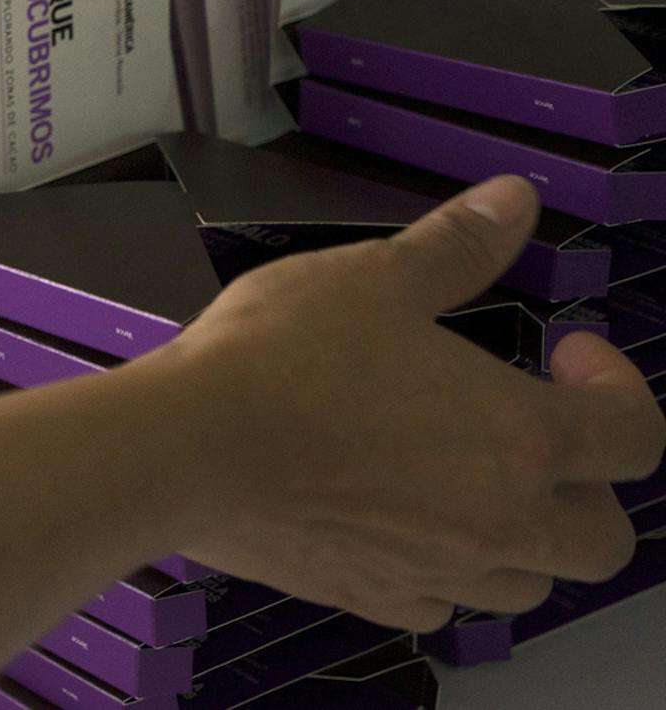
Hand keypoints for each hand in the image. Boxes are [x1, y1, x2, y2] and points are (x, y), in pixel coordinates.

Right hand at [162, 174, 665, 629]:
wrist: (186, 449)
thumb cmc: (281, 362)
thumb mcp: (375, 277)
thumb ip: (458, 245)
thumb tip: (516, 201)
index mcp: (520, 438)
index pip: (634, 437)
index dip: (617, 387)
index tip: (569, 352)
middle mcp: (498, 520)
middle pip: (605, 538)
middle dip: (590, 487)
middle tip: (536, 431)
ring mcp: (435, 569)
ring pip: (530, 583)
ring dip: (523, 537)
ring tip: (471, 482)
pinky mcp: (369, 596)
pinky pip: (441, 606)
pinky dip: (443, 572)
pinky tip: (403, 525)